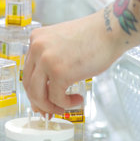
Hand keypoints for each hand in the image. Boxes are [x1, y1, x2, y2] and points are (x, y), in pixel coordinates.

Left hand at [23, 0, 139, 115]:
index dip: (35, 89)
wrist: (111, 30)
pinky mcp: (59, 73)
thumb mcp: (64, 43)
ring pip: (38, 95)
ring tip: (65, 107)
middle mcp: (37, 48)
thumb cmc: (95, 36)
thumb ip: (52, 59)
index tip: (42, 100)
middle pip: (29, 84)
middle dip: (40, 102)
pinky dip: (66, 104)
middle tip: (51, 110)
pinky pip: (56, 98)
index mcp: (37, 39)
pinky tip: (78, 100)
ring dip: (51, 106)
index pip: (28, 70)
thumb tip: (47, 87)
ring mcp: (46, 60)